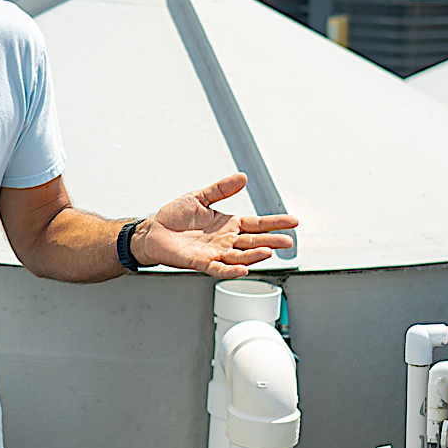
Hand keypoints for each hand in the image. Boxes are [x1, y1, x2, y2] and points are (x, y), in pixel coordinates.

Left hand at [133, 173, 297, 277]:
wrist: (153, 230)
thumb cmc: (175, 216)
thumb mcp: (199, 197)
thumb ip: (221, 189)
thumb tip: (242, 177)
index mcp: (228, 224)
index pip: (257, 224)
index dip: (275, 223)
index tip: (293, 221)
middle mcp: (225, 240)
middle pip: (254, 242)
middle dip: (272, 242)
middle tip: (289, 242)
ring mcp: (215, 252)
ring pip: (240, 257)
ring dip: (255, 256)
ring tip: (270, 252)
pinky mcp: (201, 262)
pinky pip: (219, 268)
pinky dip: (231, 270)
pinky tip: (244, 269)